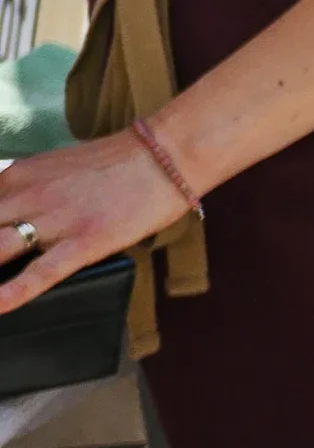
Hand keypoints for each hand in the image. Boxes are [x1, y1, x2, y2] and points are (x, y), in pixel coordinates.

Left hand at [0, 133, 192, 313]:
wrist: (165, 154)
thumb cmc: (114, 163)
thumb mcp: (52, 167)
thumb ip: (21, 192)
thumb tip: (5, 217)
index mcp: (16, 176)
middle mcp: (26, 195)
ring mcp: (54, 220)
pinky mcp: (84, 241)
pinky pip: (40, 273)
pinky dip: (12, 293)